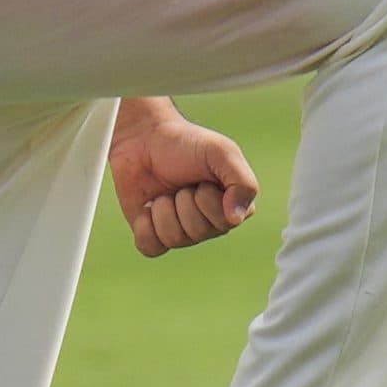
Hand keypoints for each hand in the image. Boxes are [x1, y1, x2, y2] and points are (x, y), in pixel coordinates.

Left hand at [108, 111, 261, 258]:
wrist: (144, 139)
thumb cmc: (186, 144)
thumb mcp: (221, 152)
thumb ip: (242, 182)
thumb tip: (236, 219)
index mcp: (233, 207)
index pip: (223, 222)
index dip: (206, 197)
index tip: (202, 178)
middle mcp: (210, 224)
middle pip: (197, 231)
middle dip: (182, 200)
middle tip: (181, 183)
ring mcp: (182, 232)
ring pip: (173, 239)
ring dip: (162, 208)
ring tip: (164, 192)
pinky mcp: (154, 236)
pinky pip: (150, 247)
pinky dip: (144, 225)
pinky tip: (147, 206)